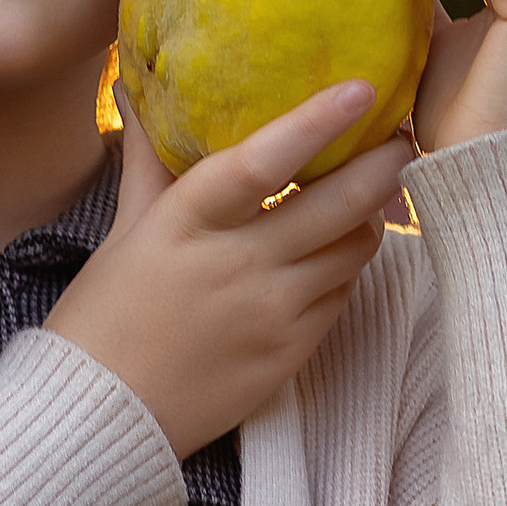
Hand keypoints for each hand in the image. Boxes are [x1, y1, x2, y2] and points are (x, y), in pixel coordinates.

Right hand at [46, 83, 414, 457]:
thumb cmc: (104, 317)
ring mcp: (271, 313)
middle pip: (337, 205)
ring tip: (372, 192)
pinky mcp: (291, 354)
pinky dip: (347, 265)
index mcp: (187, 223)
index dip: (316, 122)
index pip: (262, 162)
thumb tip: (137, 87)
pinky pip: (343, 295)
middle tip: (402, 136)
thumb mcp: (125, 229)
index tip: (361, 90)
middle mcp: (237, 265)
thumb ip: (149, 157)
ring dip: (370, 215)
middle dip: (383, 165)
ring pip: (354, 249)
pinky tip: (336, 250)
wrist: (104, 418)